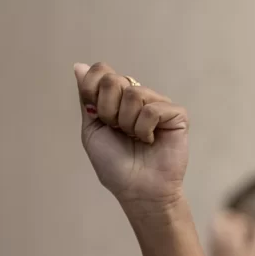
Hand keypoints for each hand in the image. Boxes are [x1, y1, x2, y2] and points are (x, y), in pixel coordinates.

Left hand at [74, 62, 189, 209]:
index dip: (92, 90)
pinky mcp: (176, 114)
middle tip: (116, 130)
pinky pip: (153, 109)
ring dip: (126, 123)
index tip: (96, 115)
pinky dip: (144, 129)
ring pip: (134, 95)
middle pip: (114, 81)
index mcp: (115, 99)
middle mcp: (137, 97)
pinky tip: (150, 141)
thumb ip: (87, 98)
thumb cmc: (114, 164)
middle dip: (108, 111)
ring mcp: (158, 103)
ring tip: (134, 138)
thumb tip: (79, 66)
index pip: (101, 72)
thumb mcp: (92, 130)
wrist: (136, 189)